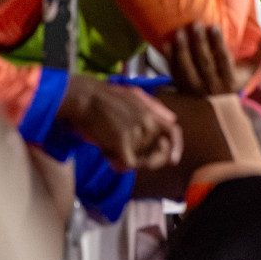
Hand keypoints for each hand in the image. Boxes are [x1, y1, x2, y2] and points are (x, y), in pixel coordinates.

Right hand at [57, 75, 182, 171]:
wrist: (85, 97)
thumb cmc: (104, 97)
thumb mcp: (135, 95)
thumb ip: (155, 108)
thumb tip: (173, 119)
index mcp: (152, 112)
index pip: (174, 132)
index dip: (176, 147)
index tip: (173, 161)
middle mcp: (148, 123)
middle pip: (154, 152)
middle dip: (140, 156)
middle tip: (121, 150)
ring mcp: (137, 133)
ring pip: (138, 158)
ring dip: (122, 156)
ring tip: (108, 141)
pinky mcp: (122, 142)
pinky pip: (128, 164)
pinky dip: (117, 164)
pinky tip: (106, 153)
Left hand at [166, 22, 260, 96]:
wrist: (217, 111)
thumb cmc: (234, 83)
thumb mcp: (250, 72)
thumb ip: (260, 54)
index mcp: (229, 80)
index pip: (223, 59)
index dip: (218, 42)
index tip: (214, 26)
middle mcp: (211, 86)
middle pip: (204, 62)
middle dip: (199, 42)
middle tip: (195, 24)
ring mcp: (194, 89)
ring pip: (187, 68)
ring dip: (182, 49)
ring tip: (179, 32)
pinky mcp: (181, 89)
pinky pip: (174, 73)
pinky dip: (169, 59)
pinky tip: (167, 44)